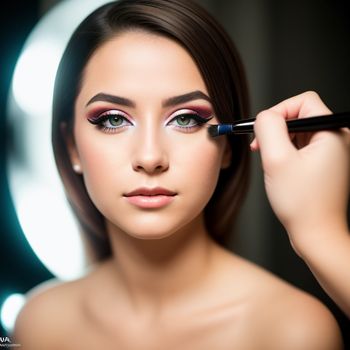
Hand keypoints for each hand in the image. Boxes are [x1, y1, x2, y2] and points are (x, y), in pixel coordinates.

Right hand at [251, 91, 349, 254]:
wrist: (316, 234)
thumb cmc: (301, 203)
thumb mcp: (276, 159)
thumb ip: (268, 128)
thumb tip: (265, 115)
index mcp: (332, 133)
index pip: (303, 101)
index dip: (278, 111)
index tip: (263, 130)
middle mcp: (337, 139)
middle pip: (300, 116)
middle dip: (276, 130)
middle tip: (261, 149)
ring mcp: (332, 152)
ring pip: (298, 132)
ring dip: (279, 143)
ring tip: (271, 163)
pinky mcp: (325, 163)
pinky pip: (301, 146)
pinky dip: (286, 153)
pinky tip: (279, 169)